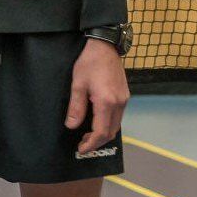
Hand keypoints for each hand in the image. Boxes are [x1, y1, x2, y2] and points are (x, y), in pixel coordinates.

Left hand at [66, 37, 127, 153]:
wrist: (105, 47)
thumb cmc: (89, 63)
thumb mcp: (77, 85)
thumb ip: (76, 107)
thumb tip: (72, 126)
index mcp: (107, 102)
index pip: (102, 131)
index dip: (91, 143)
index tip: (81, 149)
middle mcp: (120, 103)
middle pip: (111, 131)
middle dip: (97, 142)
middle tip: (82, 145)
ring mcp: (124, 99)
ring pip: (116, 125)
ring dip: (103, 134)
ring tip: (87, 136)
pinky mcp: (124, 95)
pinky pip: (118, 116)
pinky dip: (107, 124)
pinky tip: (96, 123)